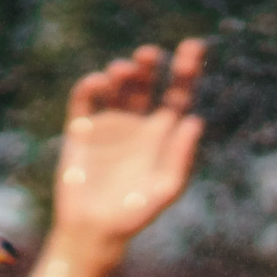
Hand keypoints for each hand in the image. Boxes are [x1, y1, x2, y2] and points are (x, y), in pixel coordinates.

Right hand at [52, 40, 206, 250]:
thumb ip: (180, 157)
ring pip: (117, 86)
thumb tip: (195, 120)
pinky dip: (90, 86)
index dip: (186, 70)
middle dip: (149, 64)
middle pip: (147, 83)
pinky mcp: (82, 130)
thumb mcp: (164, 190)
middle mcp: (136, 124)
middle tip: (149, 54)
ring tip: (123, 71)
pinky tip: (99, 82)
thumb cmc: (133, 215)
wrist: (93, 230)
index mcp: (161, 135)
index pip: (178, 94)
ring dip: (121, 71)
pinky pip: (84, 100)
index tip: (193, 46)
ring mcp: (109, 125)